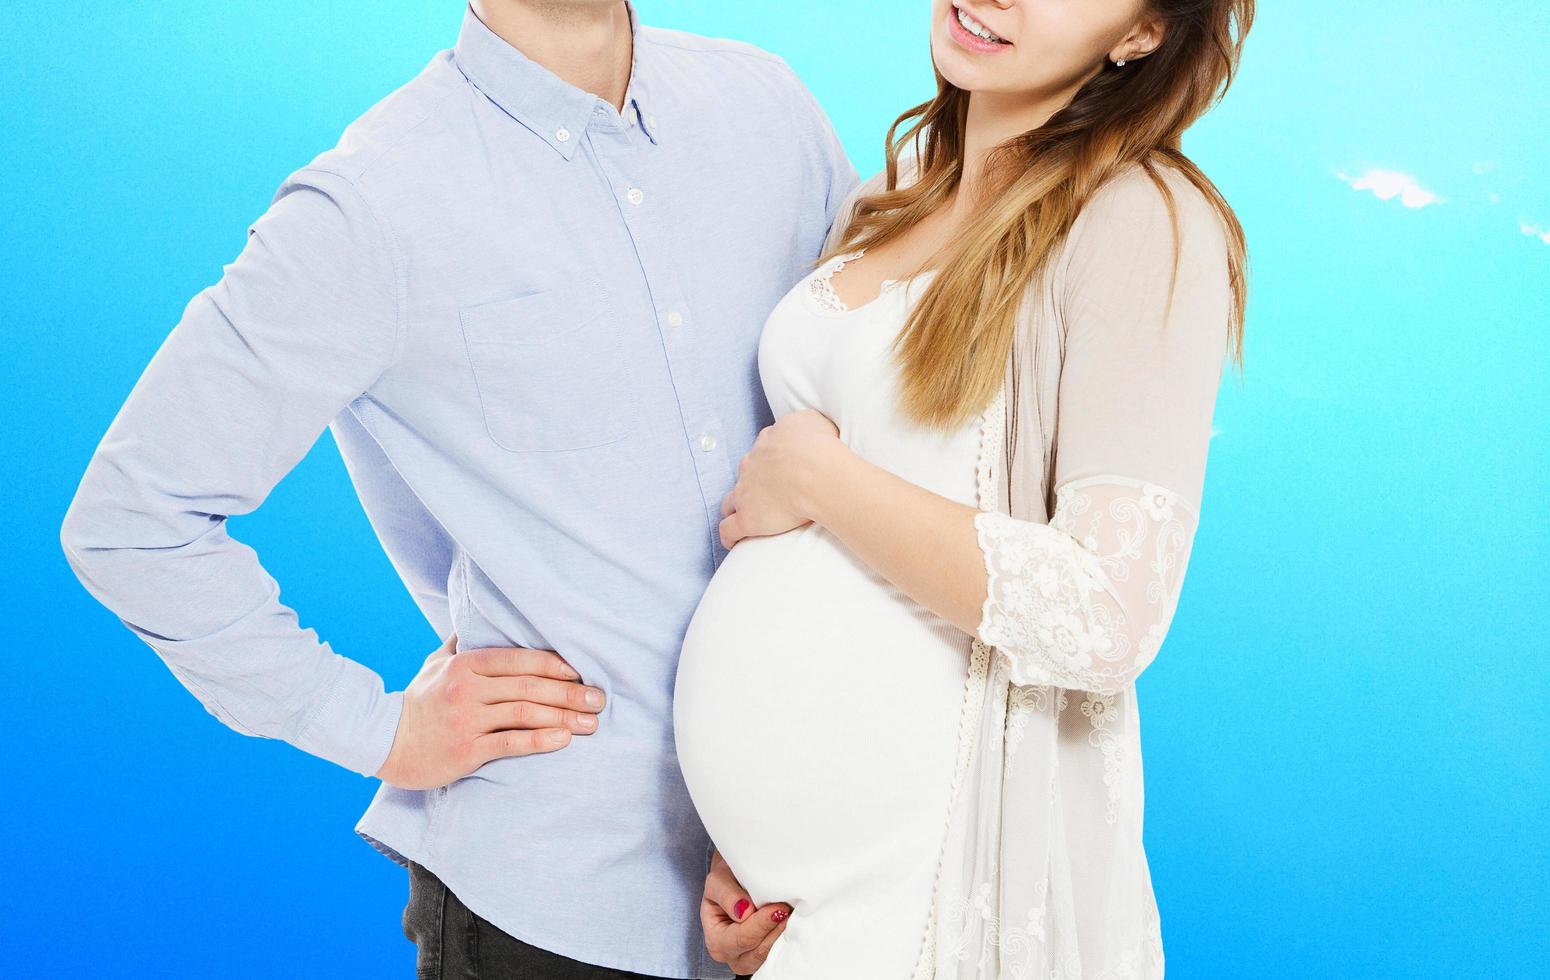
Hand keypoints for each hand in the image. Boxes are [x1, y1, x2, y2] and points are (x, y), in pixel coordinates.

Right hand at [374, 633, 605, 789]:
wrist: (384, 742)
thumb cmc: (417, 701)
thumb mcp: (435, 663)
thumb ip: (462, 642)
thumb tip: (479, 615)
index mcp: (465, 665)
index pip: (518, 660)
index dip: (554, 665)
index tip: (581, 671)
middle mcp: (467, 690)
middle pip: (528, 687)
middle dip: (569, 693)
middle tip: (598, 699)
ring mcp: (467, 721)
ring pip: (525, 714)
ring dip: (563, 718)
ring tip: (591, 723)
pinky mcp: (466, 751)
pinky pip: (511, 744)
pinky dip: (540, 740)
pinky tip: (563, 739)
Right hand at [701, 849, 791, 972]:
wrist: (733, 885)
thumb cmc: (724, 883)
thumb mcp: (718, 881)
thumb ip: (727, 895)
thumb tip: (745, 912)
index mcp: (716, 940)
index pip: (741, 938)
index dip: (761, 924)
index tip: (779, 907)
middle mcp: (731, 956)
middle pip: (759, 951)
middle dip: (776, 930)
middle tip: (790, 909)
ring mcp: (750, 961)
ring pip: (771, 955)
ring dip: (783, 935)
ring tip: (793, 913)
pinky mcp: (765, 958)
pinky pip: (778, 954)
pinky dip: (786, 938)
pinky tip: (792, 922)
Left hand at [719, 409, 842, 547]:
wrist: (814, 471)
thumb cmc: (819, 446)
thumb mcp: (813, 421)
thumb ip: (804, 423)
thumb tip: (806, 429)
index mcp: (768, 443)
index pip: (762, 450)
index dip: (768, 461)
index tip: (779, 470)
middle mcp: (751, 465)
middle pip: (744, 474)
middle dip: (752, 483)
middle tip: (769, 494)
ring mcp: (745, 492)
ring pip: (730, 501)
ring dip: (736, 508)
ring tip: (747, 517)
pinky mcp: (747, 518)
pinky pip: (729, 529)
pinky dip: (729, 536)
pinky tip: (734, 542)